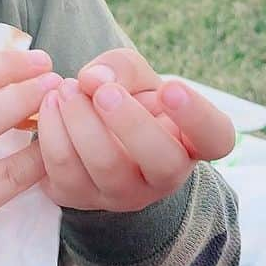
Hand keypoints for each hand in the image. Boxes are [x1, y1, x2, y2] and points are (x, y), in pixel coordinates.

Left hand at [36, 48, 234, 211]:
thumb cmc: (126, 100)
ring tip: (67, 88)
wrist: (91, 134)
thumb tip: (95, 79)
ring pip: (107, 166)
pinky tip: (49, 104)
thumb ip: (121, 67)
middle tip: (104, 91)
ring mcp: (123, 194)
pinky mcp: (80, 198)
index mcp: (191, 141)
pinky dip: (53, 133)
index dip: (197, 116)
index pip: (215, 138)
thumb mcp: (134, 75)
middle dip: (130, 122)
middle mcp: (165, 176)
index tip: (171, 87)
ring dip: (82, 121)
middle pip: (162, 162)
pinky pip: (65, 171)